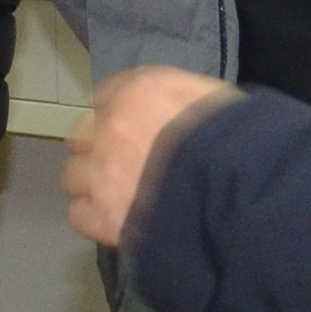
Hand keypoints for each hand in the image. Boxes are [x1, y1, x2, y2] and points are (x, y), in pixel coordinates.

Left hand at [64, 67, 235, 249]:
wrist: (236, 194)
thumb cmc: (238, 141)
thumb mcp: (215, 100)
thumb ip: (183, 102)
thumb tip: (176, 116)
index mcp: (139, 92)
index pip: (106, 93)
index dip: (117, 113)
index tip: (131, 126)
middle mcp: (110, 128)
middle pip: (81, 135)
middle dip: (98, 147)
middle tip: (124, 162)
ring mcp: (101, 174)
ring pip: (72, 175)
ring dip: (92, 183)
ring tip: (118, 194)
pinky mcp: (102, 217)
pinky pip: (78, 214)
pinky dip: (94, 216)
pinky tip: (115, 219)